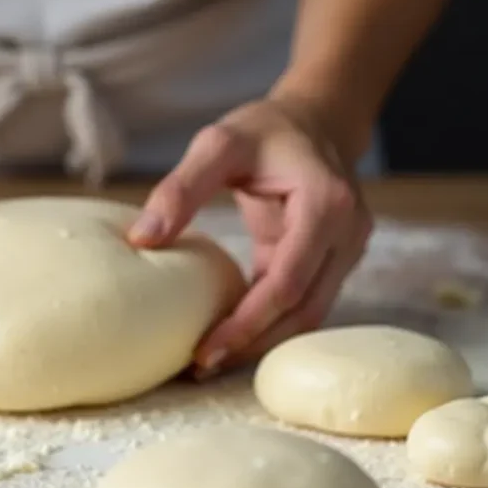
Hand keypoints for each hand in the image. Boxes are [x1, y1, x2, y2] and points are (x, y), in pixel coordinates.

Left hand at [126, 96, 372, 376]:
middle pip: (303, 310)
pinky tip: (231, 335)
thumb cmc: (265, 130)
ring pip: (309, 315)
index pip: (287, 282)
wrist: (315, 120)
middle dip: (253, 343)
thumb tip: (141, 239)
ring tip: (210, 359)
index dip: (247, 323)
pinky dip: (269, 324)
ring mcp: (346, 251)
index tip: (205, 349)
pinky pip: (304, 303)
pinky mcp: (333, 262)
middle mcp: (346, 234)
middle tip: (201, 367)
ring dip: (262, 341)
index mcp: (325, 205)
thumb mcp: (218, 143)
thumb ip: (180, 188)